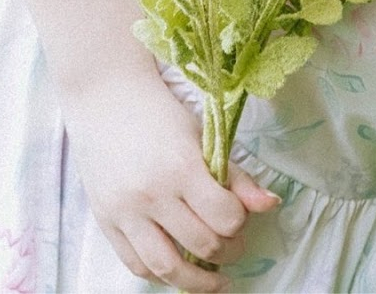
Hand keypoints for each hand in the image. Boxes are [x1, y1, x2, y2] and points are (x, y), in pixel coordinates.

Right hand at [60, 74, 281, 292]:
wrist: (105, 100)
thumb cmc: (160, 115)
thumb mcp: (203, 137)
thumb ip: (236, 176)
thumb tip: (271, 205)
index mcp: (181, 167)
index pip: (225, 217)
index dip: (241, 223)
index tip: (242, 217)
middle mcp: (151, 194)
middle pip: (201, 244)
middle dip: (228, 252)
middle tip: (236, 245)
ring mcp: (125, 212)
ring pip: (166, 267)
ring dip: (197, 282)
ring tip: (215, 283)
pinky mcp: (105, 222)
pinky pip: (135, 264)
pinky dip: (160, 276)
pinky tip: (179, 272)